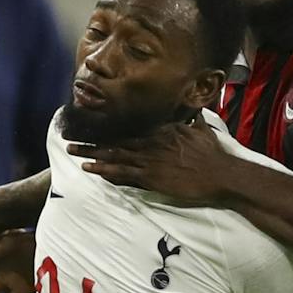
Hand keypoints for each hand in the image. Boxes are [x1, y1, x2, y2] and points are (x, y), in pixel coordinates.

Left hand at [67, 120, 230, 203]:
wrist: (221, 174)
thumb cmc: (214, 155)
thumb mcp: (203, 131)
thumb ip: (195, 122)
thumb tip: (197, 114)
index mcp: (161, 131)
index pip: (130, 130)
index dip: (110, 131)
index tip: (94, 129)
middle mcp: (151, 143)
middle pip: (116, 141)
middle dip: (92, 141)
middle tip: (71, 140)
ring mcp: (150, 160)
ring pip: (114, 156)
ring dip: (92, 155)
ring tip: (73, 153)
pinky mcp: (152, 178)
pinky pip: (123, 174)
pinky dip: (105, 171)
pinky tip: (90, 169)